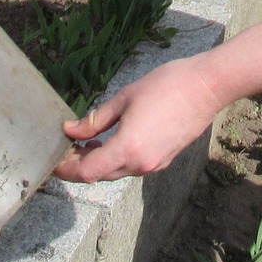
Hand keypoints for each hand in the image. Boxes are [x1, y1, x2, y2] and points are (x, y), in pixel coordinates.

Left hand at [52, 55, 226, 181]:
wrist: (206, 88)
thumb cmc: (166, 86)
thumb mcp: (124, 98)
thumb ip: (95, 119)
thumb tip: (71, 130)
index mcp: (127, 148)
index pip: (87, 173)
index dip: (67, 170)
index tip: (55, 161)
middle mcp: (140, 163)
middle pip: (100, 175)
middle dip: (80, 164)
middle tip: (67, 146)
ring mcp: (154, 164)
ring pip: (116, 171)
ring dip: (99, 161)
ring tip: (87, 141)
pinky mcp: (164, 160)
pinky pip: (132, 166)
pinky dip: (117, 158)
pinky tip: (112, 140)